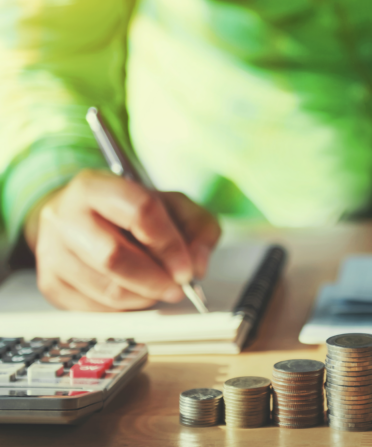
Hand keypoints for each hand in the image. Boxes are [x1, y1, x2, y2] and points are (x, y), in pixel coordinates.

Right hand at [24, 169, 221, 310]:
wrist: (82, 217)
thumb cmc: (132, 211)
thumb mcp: (174, 206)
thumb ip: (198, 228)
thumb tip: (197, 266)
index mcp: (97, 186)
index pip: (139, 212)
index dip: (169, 245)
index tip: (187, 269)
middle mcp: (65, 215)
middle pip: (114, 255)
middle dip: (154, 279)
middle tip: (177, 288)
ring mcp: (52, 250)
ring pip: (105, 288)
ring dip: (143, 297)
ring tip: (159, 289)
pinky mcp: (50, 282)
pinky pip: (94, 308)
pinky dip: (125, 308)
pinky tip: (136, 295)